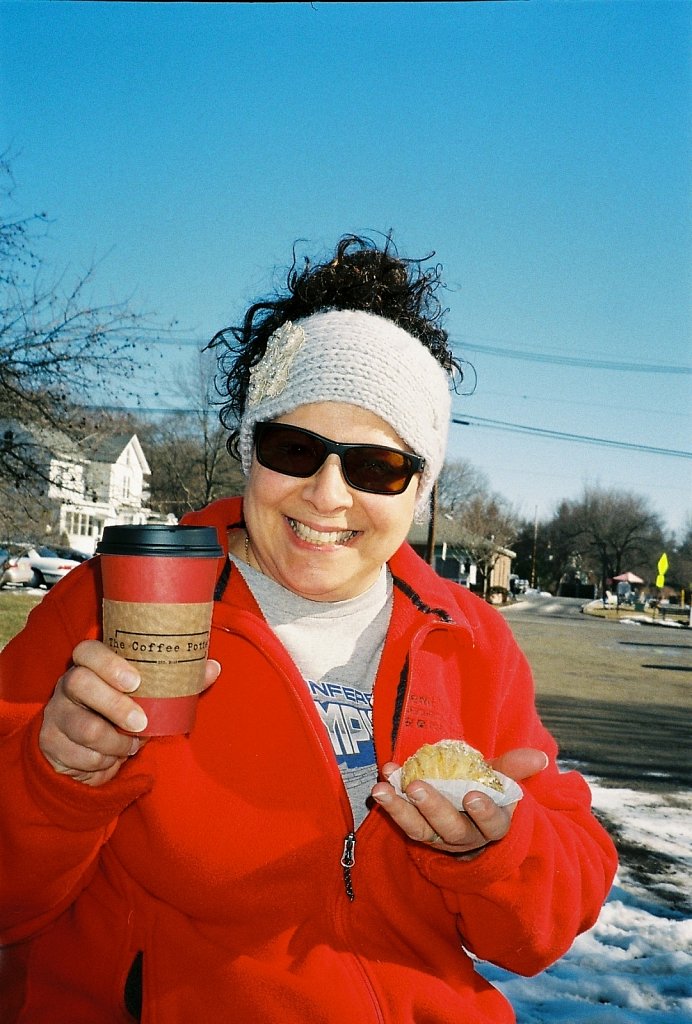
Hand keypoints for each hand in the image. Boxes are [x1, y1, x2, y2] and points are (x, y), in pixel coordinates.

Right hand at [39, 640, 220, 786]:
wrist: (89, 755)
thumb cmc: (124, 716)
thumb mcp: (149, 699)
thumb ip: (177, 683)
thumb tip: (213, 667)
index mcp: (92, 666)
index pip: (88, 651)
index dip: (109, 663)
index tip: (136, 681)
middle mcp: (68, 684)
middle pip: (79, 683)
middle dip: (114, 705)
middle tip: (141, 724)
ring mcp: (56, 713)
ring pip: (82, 725)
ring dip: (113, 742)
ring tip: (130, 746)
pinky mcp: (50, 742)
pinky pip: (76, 754)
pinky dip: (100, 761)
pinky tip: (109, 757)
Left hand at [371, 748, 548, 855]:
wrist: (470, 812)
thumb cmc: (489, 791)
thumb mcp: (502, 779)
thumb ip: (515, 767)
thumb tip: (540, 757)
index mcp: (494, 825)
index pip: (493, 824)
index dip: (483, 812)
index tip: (472, 796)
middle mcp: (468, 838)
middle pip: (452, 829)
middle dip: (434, 808)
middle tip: (417, 786)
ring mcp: (441, 839)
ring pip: (421, 830)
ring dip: (400, 809)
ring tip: (382, 789)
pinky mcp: (420, 832)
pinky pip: (404, 822)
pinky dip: (391, 804)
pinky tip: (381, 783)